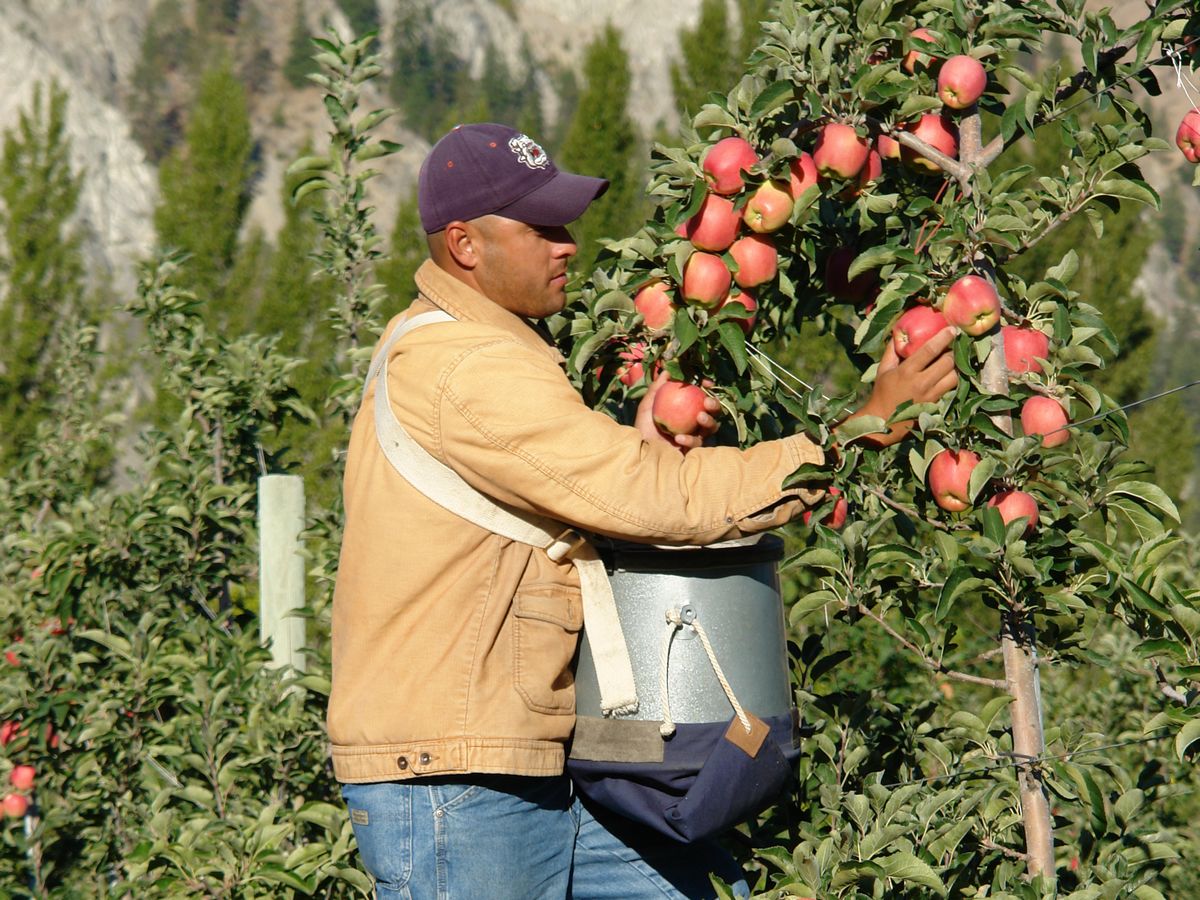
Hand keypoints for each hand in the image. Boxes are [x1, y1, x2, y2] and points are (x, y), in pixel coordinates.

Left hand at [635, 371, 720, 452]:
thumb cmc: (642, 427)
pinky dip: (689, 440)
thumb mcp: (647, 405)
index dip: (708, 388)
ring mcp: (695, 435)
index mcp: (687, 408)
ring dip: (709, 421)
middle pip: (713, 411)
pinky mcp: (692, 450)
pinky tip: (678, 438)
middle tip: (707, 402)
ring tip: (700, 417)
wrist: (640, 449)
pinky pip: (697, 444)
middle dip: (715, 404)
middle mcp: (694, 421)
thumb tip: (666, 371)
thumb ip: (656, 388)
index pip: (702, 395)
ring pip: (712, 427)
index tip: (706, 383)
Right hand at [838, 326, 958, 446]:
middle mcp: (922, 382)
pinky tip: (953, 373)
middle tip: (956, 344)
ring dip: (957, 366)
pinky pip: (952, 388)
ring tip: (956, 359)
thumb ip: (891, 352)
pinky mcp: (937, 403)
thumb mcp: (883, 370)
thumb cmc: (882, 393)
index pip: (930, 350)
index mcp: (907, 371)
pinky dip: (955, 379)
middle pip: (948, 362)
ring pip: (954, 376)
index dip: (943, 338)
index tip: (952, 329)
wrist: (884, 421)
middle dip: (954, 351)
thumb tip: (898, 334)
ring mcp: (931, 394)